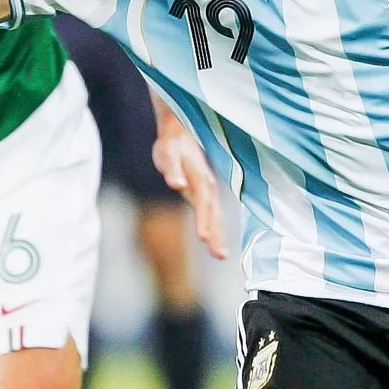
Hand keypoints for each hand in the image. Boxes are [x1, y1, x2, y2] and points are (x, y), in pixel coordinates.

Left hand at [154, 125, 227, 259]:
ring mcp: (209, 191)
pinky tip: (216, 242)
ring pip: (216, 216)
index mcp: (200, 178)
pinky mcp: (206, 194)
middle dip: (216, 234)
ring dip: (219, 234)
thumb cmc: (171, 145)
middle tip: (220, 255)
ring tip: (221, 255)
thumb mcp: (167, 153)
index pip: (202, 203)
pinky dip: (216, 228)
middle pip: (213, 214)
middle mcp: (208, 186)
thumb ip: (172, 169)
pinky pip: (213, 214)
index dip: (203, 220)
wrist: (181, 133)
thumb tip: (176, 184)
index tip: (203, 238)